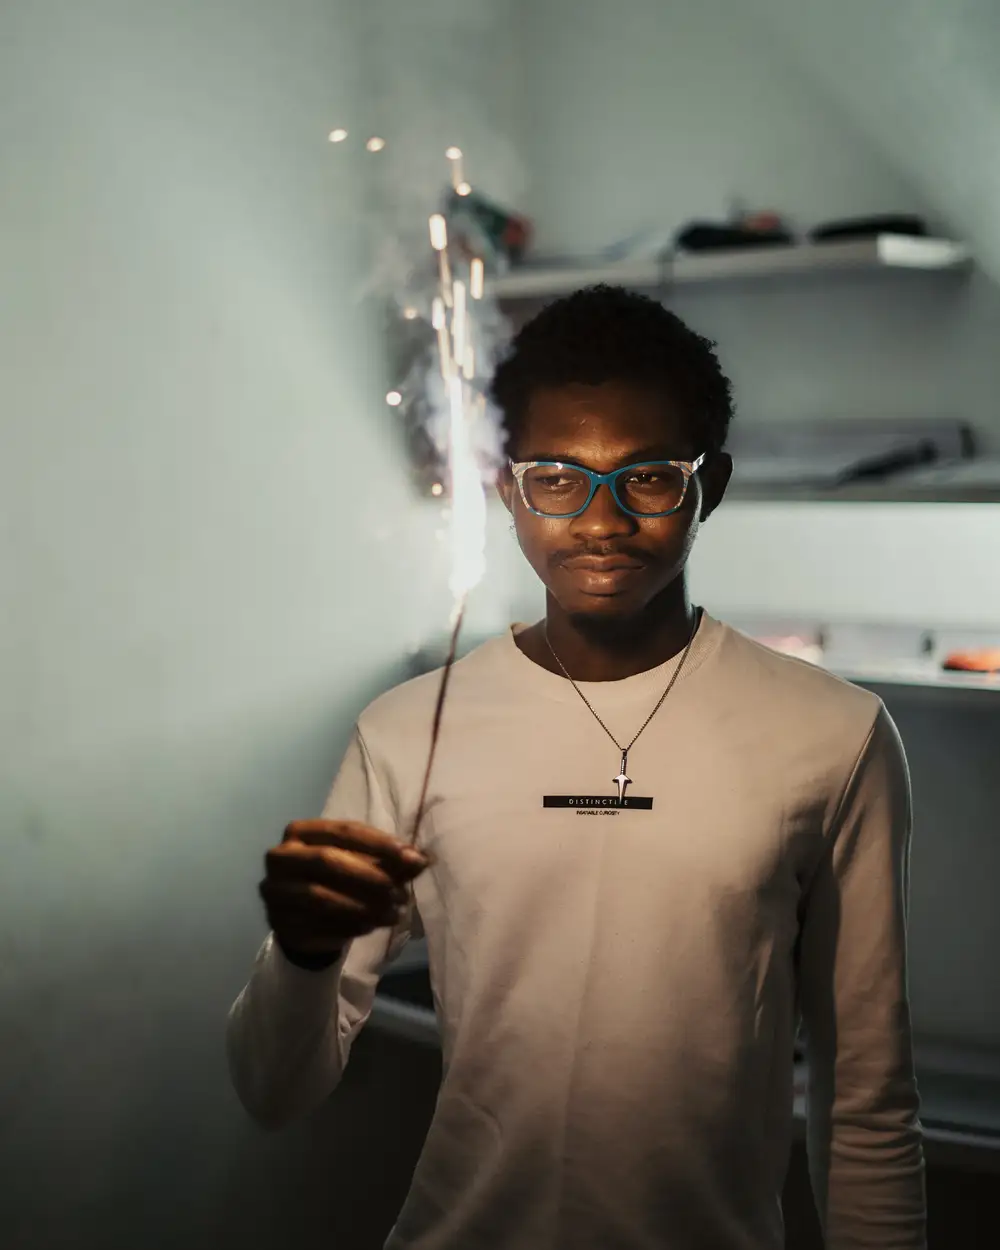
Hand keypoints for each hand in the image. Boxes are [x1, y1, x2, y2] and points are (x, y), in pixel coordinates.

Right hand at [259, 820, 430, 958]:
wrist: (305, 918)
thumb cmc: (338, 880)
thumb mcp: (365, 864)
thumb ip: (391, 860)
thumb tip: (421, 859)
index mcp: (301, 831)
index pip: (343, 830)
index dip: (379, 844)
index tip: (412, 858)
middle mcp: (280, 857)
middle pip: (327, 860)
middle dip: (369, 877)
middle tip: (400, 893)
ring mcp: (275, 891)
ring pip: (320, 896)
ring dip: (362, 906)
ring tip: (393, 914)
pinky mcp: (279, 923)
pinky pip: (316, 924)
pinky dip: (348, 926)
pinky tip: (371, 927)